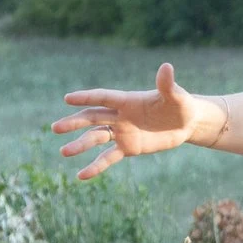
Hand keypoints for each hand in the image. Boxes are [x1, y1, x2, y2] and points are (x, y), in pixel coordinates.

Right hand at [52, 63, 224, 178]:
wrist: (186, 123)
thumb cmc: (181, 105)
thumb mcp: (176, 96)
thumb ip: (167, 85)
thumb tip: (167, 67)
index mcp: (128, 101)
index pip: (103, 98)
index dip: (87, 97)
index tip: (68, 98)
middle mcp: (120, 116)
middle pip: (93, 118)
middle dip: (74, 122)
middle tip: (55, 128)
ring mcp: (122, 132)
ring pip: (96, 138)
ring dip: (80, 144)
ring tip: (64, 152)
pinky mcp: (128, 148)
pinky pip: (108, 157)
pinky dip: (96, 166)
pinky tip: (82, 175)